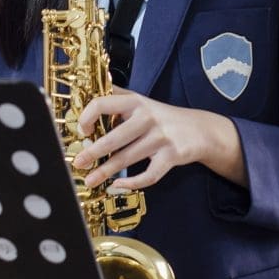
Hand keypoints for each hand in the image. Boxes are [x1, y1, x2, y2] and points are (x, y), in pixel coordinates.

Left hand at [71, 87, 244, 188]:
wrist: (200, 129)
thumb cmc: (162, 117)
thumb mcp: (141, 101)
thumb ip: (117, 97)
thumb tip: (85, 93)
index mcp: (135, 102)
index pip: (103, 103)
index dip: (87, 117)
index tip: (82, 131)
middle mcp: (147, 118)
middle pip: (114, 137)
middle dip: (92, 152)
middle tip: (78, 163)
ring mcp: (160, 137)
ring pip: (127, 158)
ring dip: (105, 172)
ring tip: (90, 180)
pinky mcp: (172, 155)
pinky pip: (149, 174)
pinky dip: (132, 183)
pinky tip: (118, 185)